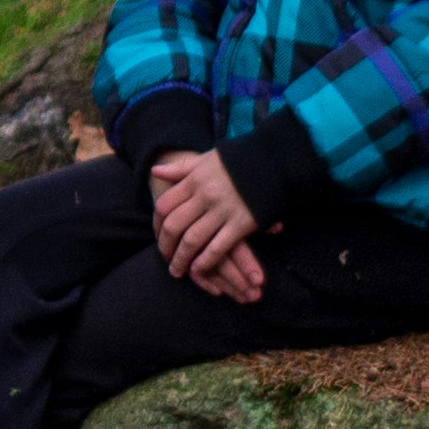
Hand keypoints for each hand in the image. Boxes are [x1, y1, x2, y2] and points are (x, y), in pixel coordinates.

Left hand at [148, 148, 265, 302]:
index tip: (157, 235)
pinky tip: (198, 269)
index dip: (157, 223)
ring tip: (177, 270)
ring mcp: (222, 210)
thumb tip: (154, 171)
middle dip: (166, 245)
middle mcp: (205, 196)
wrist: (275, 159)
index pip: (165, 205)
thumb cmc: (240, 159)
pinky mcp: (241, 223)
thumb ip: (181, 168)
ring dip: (181, 259)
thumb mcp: (207, 158)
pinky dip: (205, 262)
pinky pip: (217, 248)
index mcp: (194, 179)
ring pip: (192, 240)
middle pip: (174, 226)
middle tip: (165, 258)